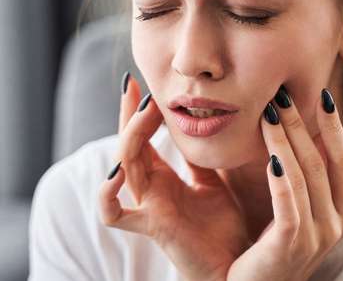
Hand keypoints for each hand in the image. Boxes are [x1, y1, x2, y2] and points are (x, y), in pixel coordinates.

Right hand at [98, 73, 249, 280]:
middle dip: (129, 114)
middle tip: (136, 86)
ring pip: (123, 165)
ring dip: (130, 136)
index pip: (141, 136)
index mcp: (163, 178)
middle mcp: (149, 190)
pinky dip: (107, 194)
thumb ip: (202, 157)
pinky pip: (115, 214)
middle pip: (127, 144)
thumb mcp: (214, 180)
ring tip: (144, 112)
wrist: (235, 267)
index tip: (138, 81)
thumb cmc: (223, 228)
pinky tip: (117, 172)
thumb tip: (207, 119)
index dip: (137, 110)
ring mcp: (147, 206)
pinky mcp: (152, 225)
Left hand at [226, 86, 342, 280]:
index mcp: (340, 212)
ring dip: (287, 139)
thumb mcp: (290, 210)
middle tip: (283, 93)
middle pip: (323, 160)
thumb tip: (281, 128)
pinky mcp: (292, 245)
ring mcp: (318, 236)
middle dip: (303, 123)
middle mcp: (336, 223)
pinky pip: (289, 202)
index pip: (342, 159)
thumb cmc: (266, 251)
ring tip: (270, 112)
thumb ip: (292, 175)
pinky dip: (281, 175)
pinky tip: (270, 154)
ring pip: (305, 174)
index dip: (334, 125)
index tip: (322, 93)